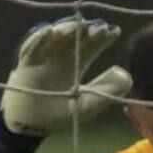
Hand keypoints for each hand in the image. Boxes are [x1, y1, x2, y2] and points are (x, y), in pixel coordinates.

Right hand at [2, 18, 132, 136]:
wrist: (32, 126)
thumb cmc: (60, 115)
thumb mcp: (89, 104)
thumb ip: (107, 91)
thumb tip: (126, 74)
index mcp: (76, 65)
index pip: (91, 47)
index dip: (102, 38)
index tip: (115, 31)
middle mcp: (60, 58)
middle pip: (75, 39)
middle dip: (87, 32)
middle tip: (100, 27)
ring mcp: (43, 59)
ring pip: (55, 39)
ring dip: (66, 30)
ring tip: (78, 26)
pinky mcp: (26, 64)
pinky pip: (30, 49)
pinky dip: (38, 39)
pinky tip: (48, 31)